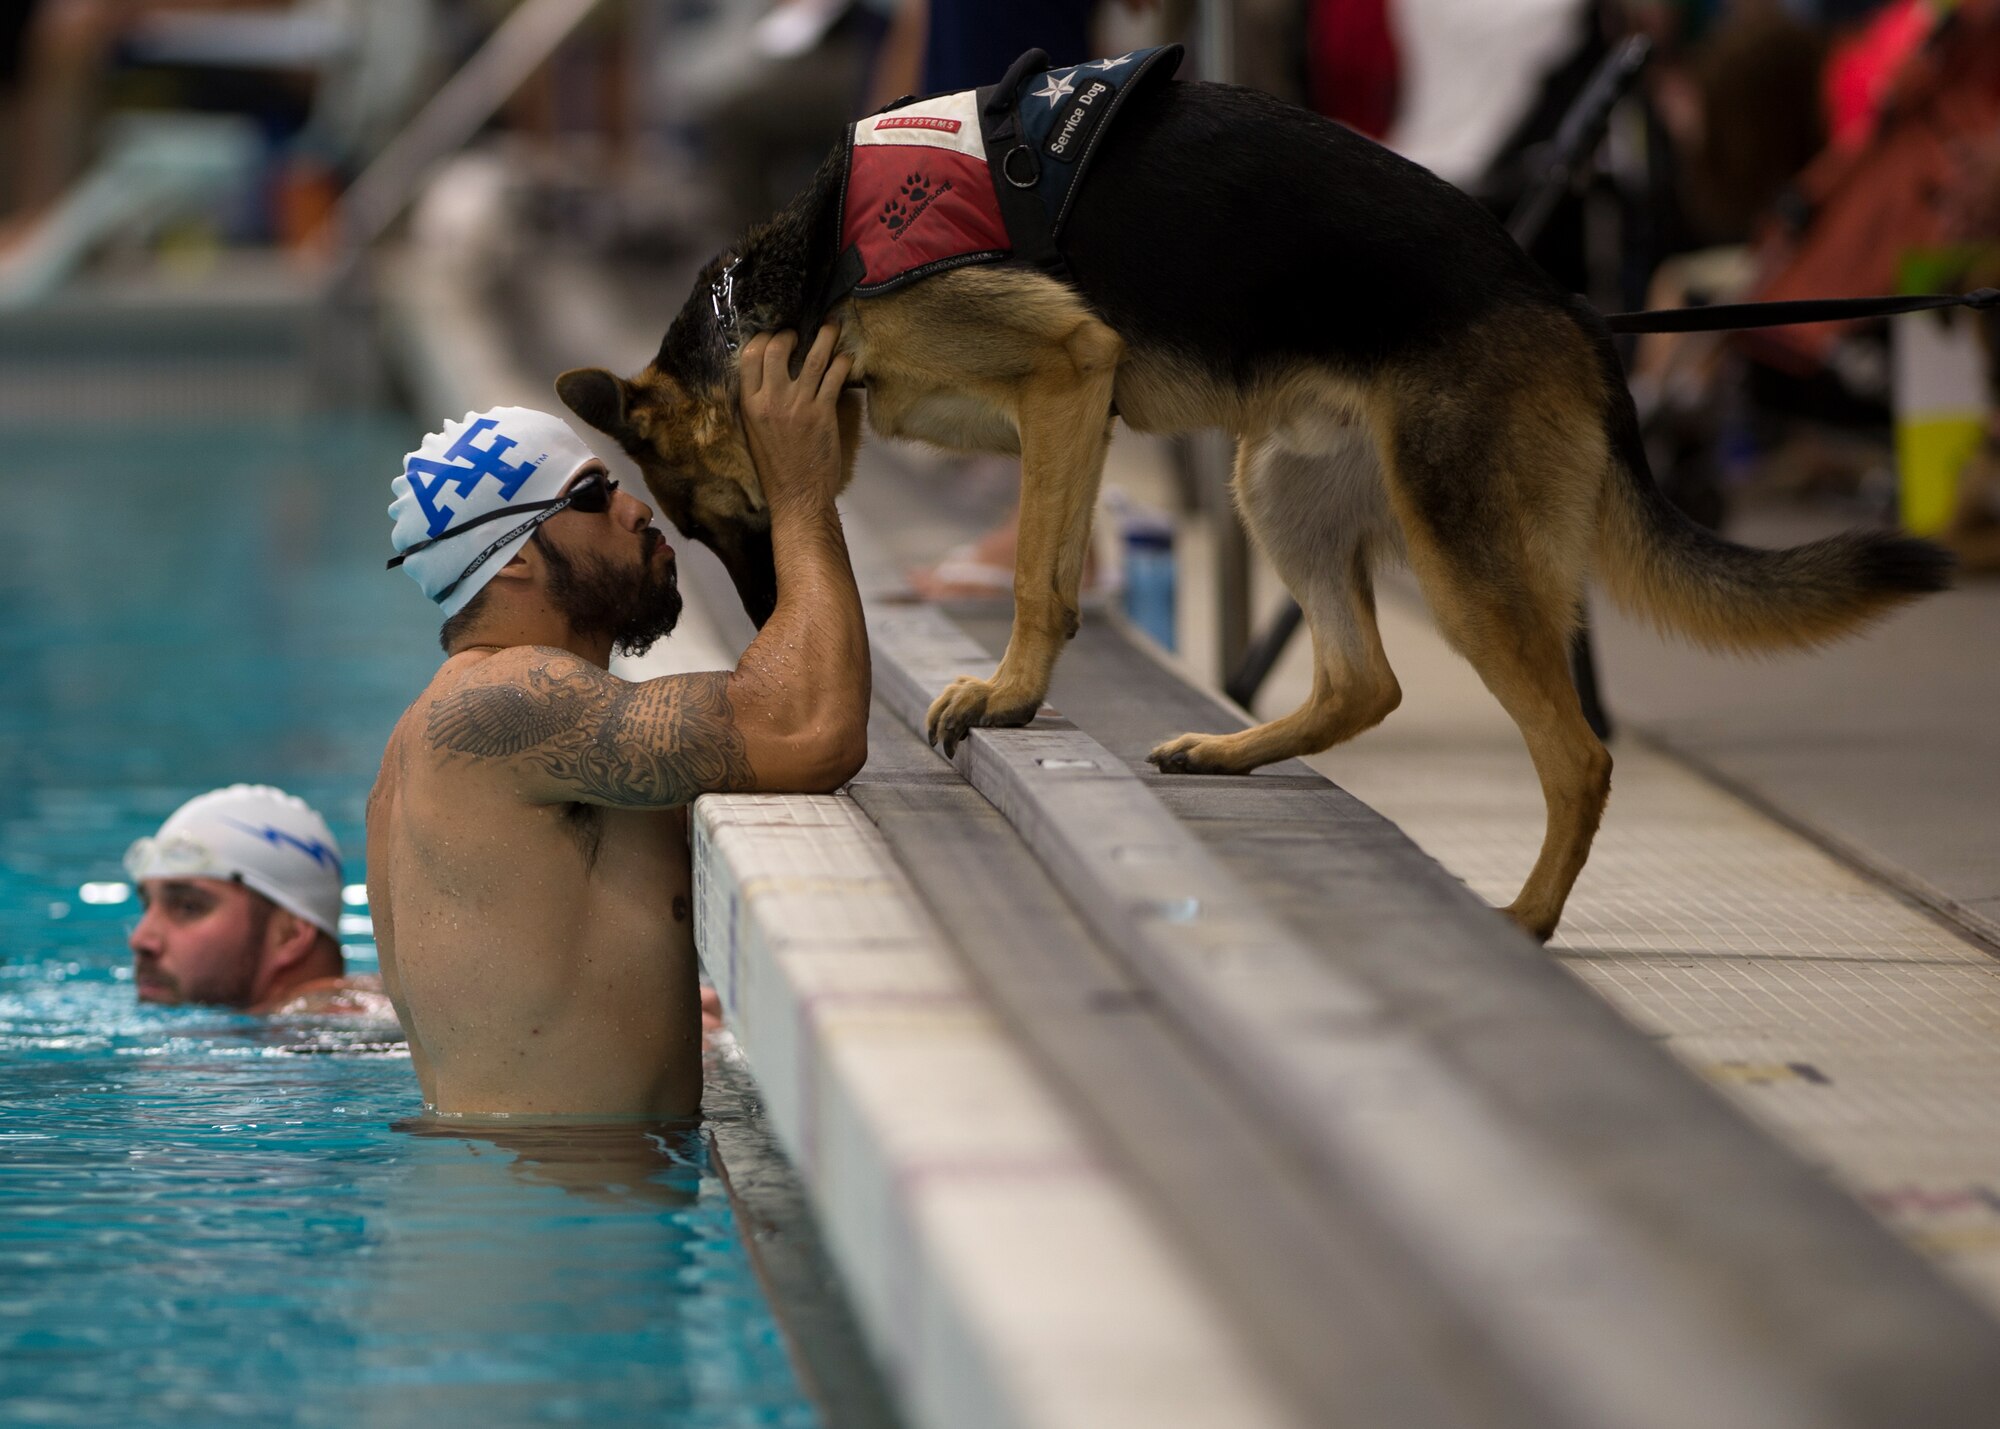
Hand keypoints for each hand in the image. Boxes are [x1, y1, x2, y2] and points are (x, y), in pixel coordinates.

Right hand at [739, 325, 852, 514]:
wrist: (797, 496)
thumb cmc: (776, 469)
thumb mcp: (754, 433)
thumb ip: (758, 403)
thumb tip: (769, 376)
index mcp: (749, 405)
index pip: (750, 356)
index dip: (763, 338)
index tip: (774, 335)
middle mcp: (771, 400)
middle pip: (777, 348)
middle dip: (790, 333)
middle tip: (801, 333)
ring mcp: (798, 405)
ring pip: (813, 357)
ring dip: (824, 337)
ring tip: (831, 326)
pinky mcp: (823, 413)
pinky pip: (834, 377)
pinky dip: (842, 363)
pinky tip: (846, 358)